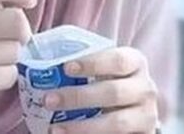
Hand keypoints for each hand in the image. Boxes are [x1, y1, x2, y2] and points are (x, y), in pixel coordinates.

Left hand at [42, 47, 159, 133]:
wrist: (135, 111)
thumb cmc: (111, 82)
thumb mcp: (105, 70)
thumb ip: (83, 64)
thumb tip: (37, 57)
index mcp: (136, 63)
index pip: (118, 60)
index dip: (93, 63)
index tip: (65, 68)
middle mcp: (146, 88)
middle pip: (113, 92)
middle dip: (78, 97)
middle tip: (48, 100)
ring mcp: (147, 116)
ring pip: (116, 123)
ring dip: (83, 127)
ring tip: (54, 129)